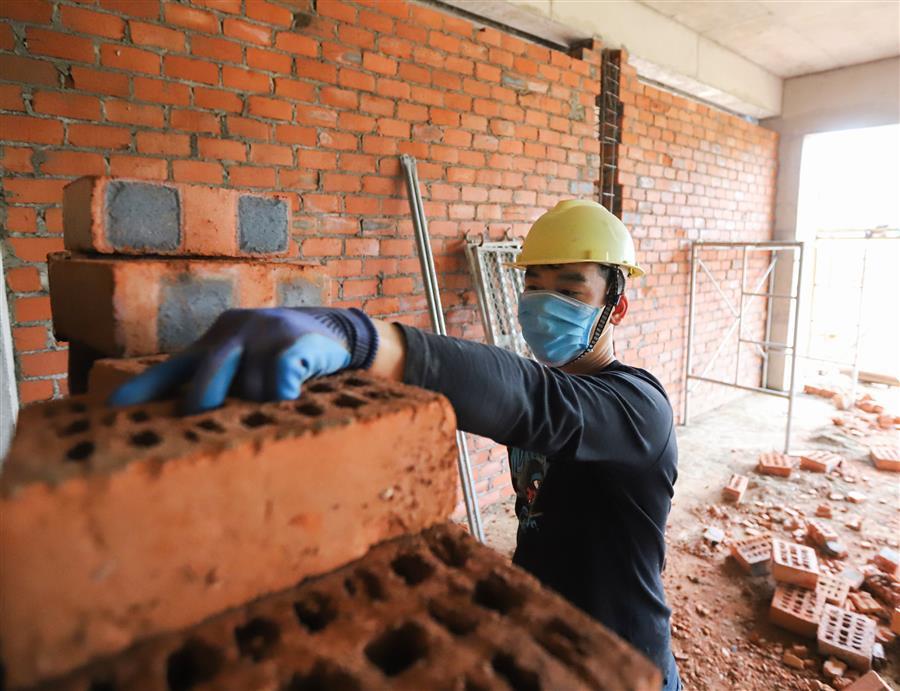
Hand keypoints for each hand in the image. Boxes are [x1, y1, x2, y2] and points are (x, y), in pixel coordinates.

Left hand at [108, 307, 377, 413]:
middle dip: (204, 413)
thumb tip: (188, 429)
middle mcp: (231, 336)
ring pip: (249, 394)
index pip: (170, 369)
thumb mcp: (243, 363)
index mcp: (212, 344)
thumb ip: (217, 386)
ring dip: (262, 411)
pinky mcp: (293, 342)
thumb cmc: (279, 355)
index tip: (112, 411)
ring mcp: (261, 336)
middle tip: (205, 438)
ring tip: (275, 413)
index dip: (141, 391)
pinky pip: (279, 380)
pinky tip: (292, 402)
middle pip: (205, 384)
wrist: (332, 330)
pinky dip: (283, 398)